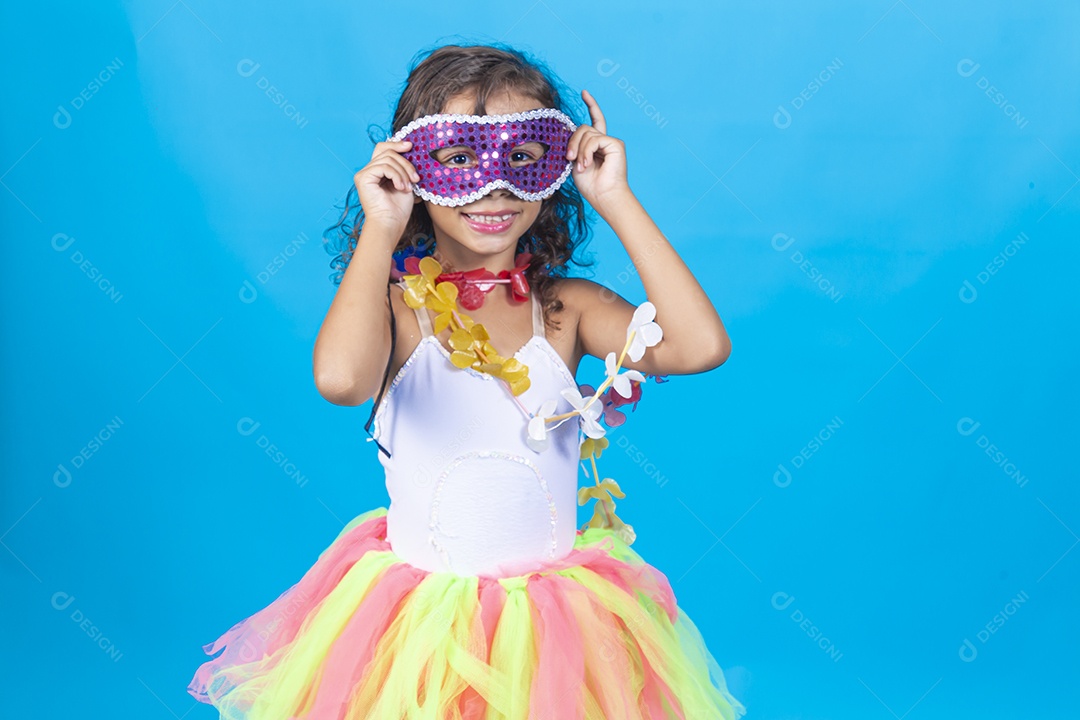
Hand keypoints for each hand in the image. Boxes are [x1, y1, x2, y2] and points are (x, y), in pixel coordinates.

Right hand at [354, 140, 420, 236]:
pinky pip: (384, 167)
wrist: (391, 224)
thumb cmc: (398, 209)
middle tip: (416, 178)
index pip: (383, 149)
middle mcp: (368, 171)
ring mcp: (363, 174)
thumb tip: (409, 148)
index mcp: (377, 171)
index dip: (396, 144)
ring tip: (408, 187)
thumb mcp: (405, 182)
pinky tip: (401, 187)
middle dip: (406, 163)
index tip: (411, 146)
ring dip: (403, 172)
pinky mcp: (363, 178)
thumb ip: (403, 167)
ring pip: (388, 159)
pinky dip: (396, 176)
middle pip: (387, 152)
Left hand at [566, 89, 631, 213]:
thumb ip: (573, 146)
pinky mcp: (616, 144)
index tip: (584, 93)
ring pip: (586, 133)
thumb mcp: (575, 162)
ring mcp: (611, 142)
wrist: (604, 197)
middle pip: (583, 128)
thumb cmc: (590, 185)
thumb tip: (565, 133)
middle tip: (569, 158)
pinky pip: (595, 139)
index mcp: (596, 145)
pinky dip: (587, 152)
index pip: (594, 121)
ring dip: (579, 150)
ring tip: (581, 167)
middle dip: (572, 142)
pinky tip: (586, 164)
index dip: (591, 105)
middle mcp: (605, 141)